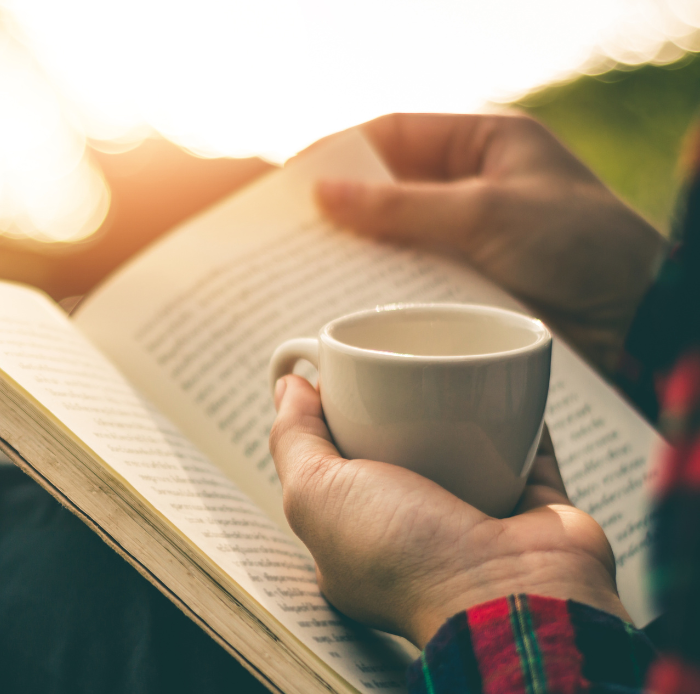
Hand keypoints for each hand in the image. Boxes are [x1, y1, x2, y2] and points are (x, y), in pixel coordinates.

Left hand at [269, 374, 630, 647]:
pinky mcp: (533, 511)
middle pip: (400, 460)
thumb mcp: (317, 494)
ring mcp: (476, 528)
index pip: (334, 477)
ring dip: (458, 412)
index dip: (329, 427)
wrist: (512, 595)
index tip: (337, 379)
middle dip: (394, 413)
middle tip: (393, 362)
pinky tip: (508, 383)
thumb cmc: (406, 555)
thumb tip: (285, 385)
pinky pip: (527, 454)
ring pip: (464, 454)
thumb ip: (295, 440)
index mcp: (356, 547)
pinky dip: (522, 420)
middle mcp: (414, 541)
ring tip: (446, 363)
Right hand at [316, 113, 664, 374]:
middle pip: (389, 190)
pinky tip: (350, 310)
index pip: (394, 135)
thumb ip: (400, 207)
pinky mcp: (472, 291)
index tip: (293, 179)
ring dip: (359, 257)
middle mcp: (475, 188)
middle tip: (288, 235)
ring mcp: (472, 242)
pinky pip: (414, 285)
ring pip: (398, 242)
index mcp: (485, 145)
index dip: (340, 151)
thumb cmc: (582, 246)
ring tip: (306, 274)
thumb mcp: (484, 212)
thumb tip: (324, 195)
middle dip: (342, 210)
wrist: (640, 324)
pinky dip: (383, 294)